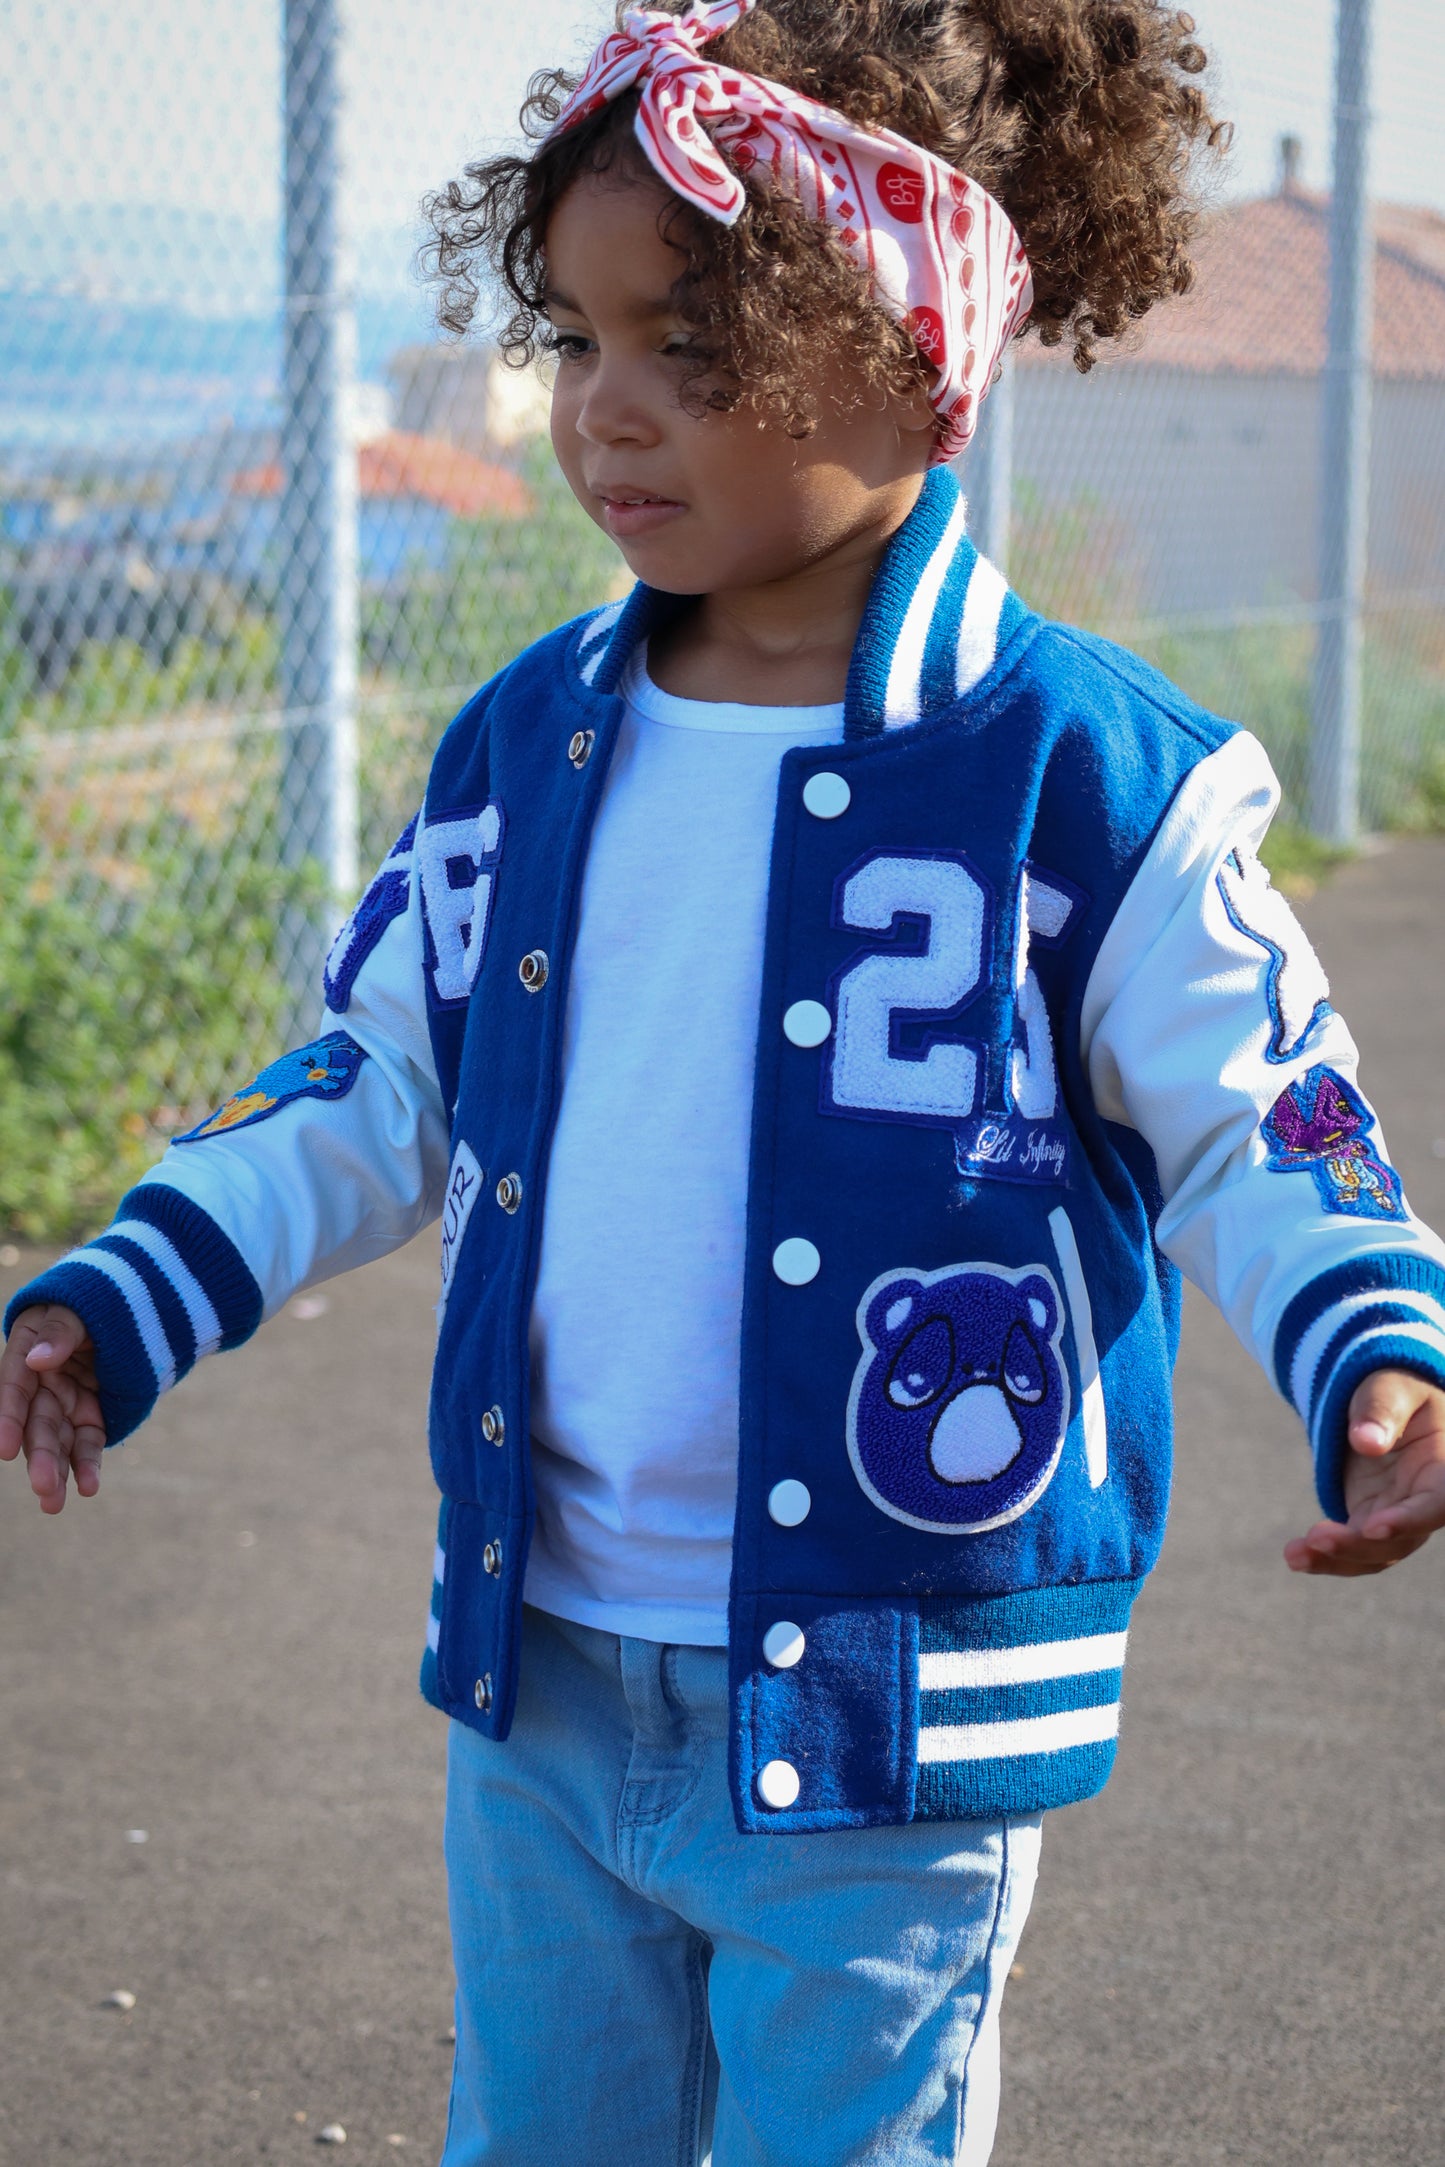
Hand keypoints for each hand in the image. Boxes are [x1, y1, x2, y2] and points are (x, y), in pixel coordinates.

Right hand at [0, 1305, 106, 1513]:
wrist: (123, 1303)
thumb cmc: (90, 1300)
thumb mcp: (76, 1306)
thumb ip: (59, 1331)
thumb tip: (37, 1360)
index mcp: (26, 1352)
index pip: (14, 1388)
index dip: (7, 1419)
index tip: (4, 1450)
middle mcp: (41, 1382)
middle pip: (36, 1424)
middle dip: (40, 1457)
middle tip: (45, 1489)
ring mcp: (66, 1400)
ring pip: (59, 1441)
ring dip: (59, 1471)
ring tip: (56, 1503)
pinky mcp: (89, 1414)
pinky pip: (87, 1442)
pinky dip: (87, 1464)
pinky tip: (88, 1488)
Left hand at [1285, 1369, 1444, 1576]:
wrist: (1383, 1399)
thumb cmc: (1395, 1386)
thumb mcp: (1390, 1385)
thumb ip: (1381, 1408)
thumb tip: (1366, 1442)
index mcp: (1444, 1468)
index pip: (1436, 1503)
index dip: (1410, 1520)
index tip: (1374, 1527)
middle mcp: (1425, 1499)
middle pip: (1403, 1537)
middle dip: (1360, 1544)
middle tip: (1318, 1538)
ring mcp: (1398, 1514)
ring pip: (1376, 1552)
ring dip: (1337, 1558)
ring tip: (1296, 1555)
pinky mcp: (1370, 1519)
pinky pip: (1353, 1547)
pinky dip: (1325, 1557)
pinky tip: (1294, 1556)